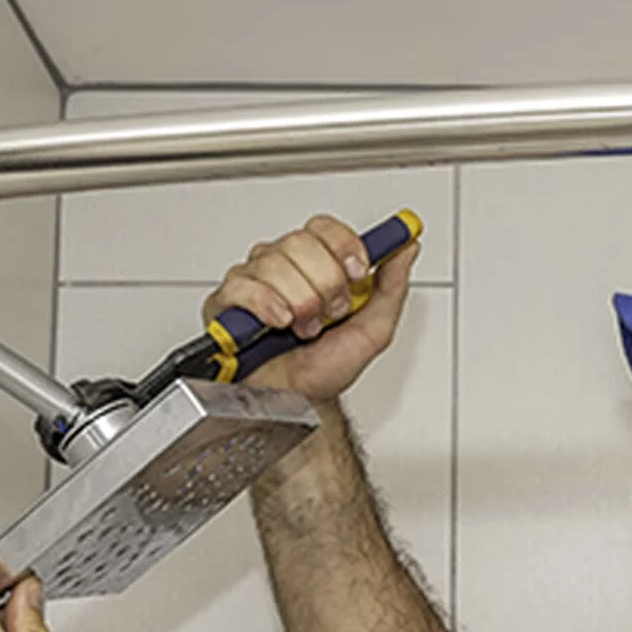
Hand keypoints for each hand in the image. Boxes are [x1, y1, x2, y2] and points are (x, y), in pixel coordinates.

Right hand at [201, 214, 420, 401]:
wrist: (299, 403)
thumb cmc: (325, 370)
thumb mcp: (373, 328)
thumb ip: (391, 285)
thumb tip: (406, 245)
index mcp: (313, 265)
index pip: (323, 228)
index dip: (342, 245)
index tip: (356, 273)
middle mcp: (281, 268)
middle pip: (299, 242)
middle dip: (323, 284)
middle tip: (327, 314)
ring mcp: (251, 282)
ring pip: (273, 263)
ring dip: (298, 302)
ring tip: (302, 329)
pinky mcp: (225, 304)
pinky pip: (241, 285)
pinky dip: (265, 304)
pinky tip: (278, 323)